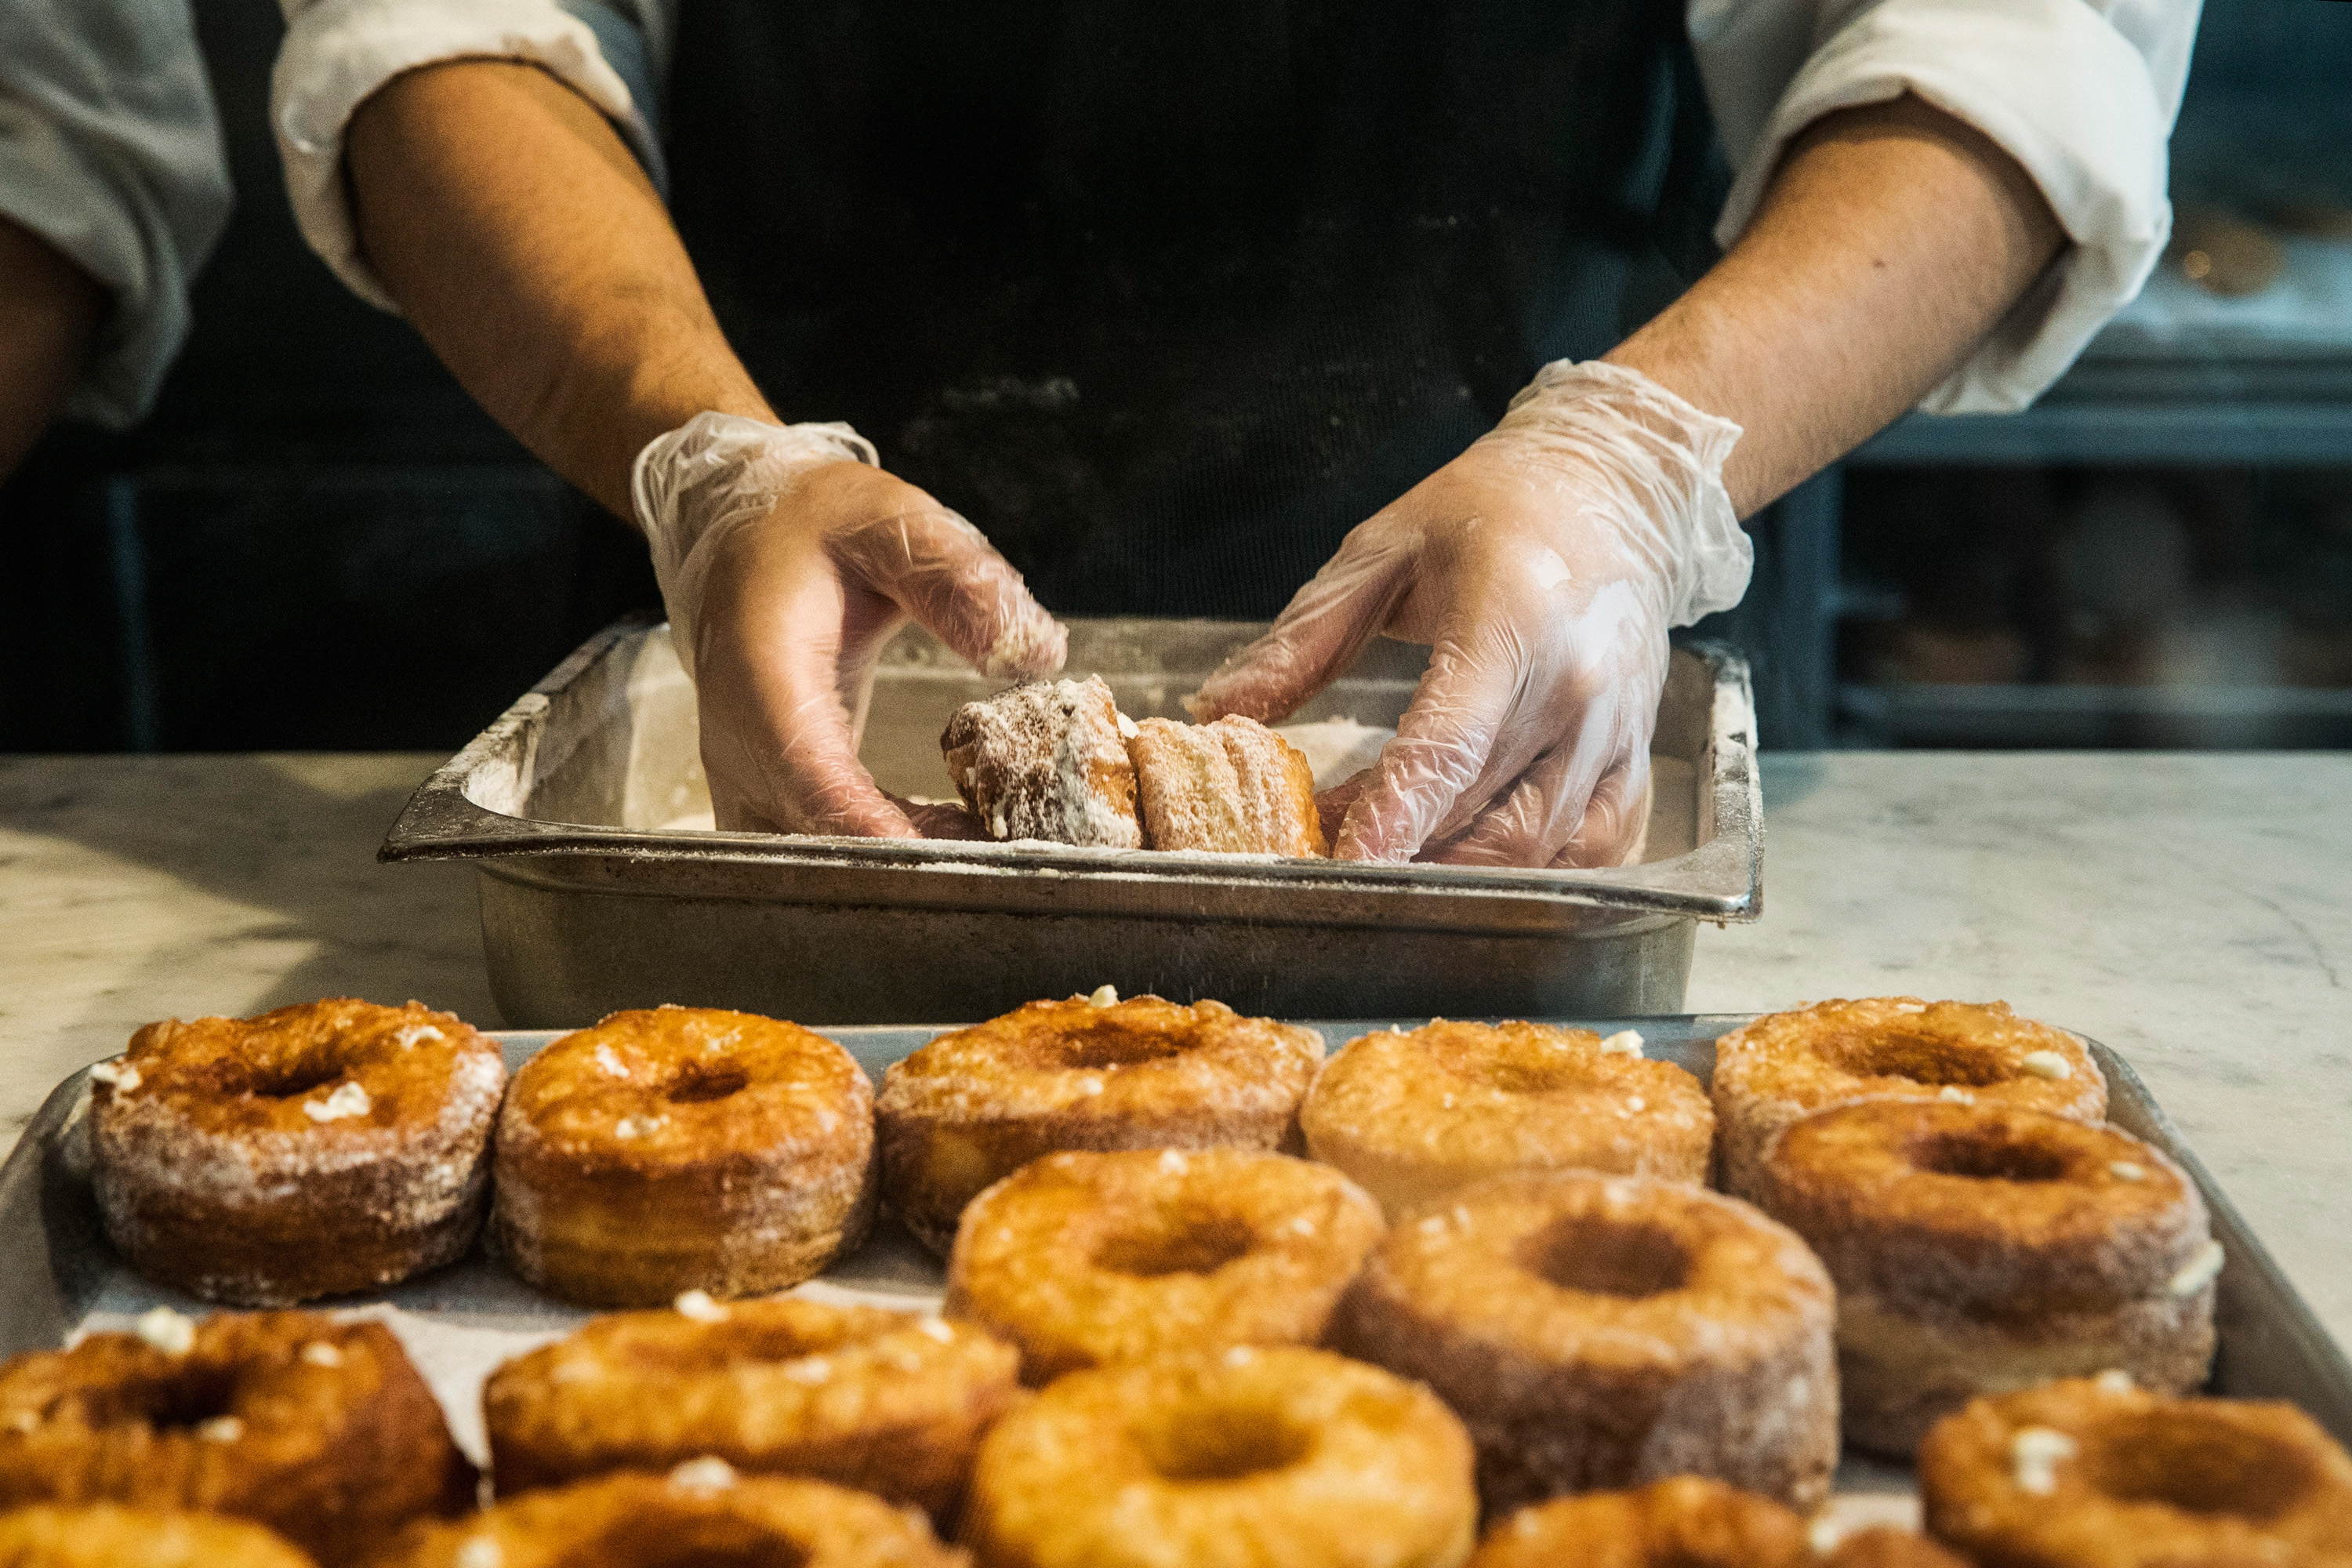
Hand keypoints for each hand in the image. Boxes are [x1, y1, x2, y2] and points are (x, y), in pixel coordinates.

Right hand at [634, 413, 1065, 834]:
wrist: (740, 534)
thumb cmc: (809, 526)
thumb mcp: (889, 520)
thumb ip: (959, 577)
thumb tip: (1034, 651)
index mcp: (763, 673)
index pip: (812, 776)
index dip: (872, 829)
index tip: (943, 863)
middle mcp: (742, 743)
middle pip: (805, 840)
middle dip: (896, 870)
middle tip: (997, 872)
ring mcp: (747, 778)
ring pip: (806, 858)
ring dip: (893, 870)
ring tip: (992, 858)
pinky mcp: (769, 793)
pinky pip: (816, 846)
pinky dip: (886, 855)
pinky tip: (959, 840)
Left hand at [1192, 362, 1747, 867]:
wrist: (1614, 490)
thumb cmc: (1492, 511)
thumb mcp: (1381, 551)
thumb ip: (1301, 640)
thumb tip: (1220, 711)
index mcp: (1512, 625)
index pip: (1447, 747)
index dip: (1392, 817)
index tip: (1342, 864)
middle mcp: (1576, 692)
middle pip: (1479, 814)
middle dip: (1393, 850)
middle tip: (1318, 849)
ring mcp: (1616, 736)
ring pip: (1531, 849)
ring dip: (1448, 869)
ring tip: (1377, 853)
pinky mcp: (1637, 763)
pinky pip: (1589, 852)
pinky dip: (1524, 874)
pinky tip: (1463, 862)